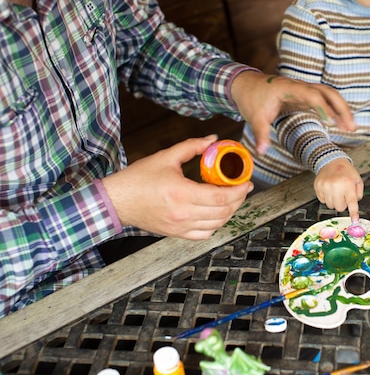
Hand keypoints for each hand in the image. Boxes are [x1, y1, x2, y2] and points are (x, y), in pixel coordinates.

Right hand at [101, 136, 252, 239]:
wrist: (117, 201)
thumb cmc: (138, 179)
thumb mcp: (166, 157)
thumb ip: (192, 147)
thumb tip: (212, 140)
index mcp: (182, 193)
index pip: (221, 197)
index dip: (239, 191)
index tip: (247, 183)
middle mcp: (183, 213)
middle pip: (223, 212)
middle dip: (239, 200)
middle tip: (243, 189)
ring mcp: (180, 227)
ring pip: (217, 225)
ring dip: (229, 213)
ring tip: (233, 200)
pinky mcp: (176, 234)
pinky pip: (204, 234)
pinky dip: (215, 225)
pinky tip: (216, 214)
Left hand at [231, 71, 355, 154]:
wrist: (247, 84)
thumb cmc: (251, 98)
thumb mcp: (254, 118)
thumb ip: (261, 135)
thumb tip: (262, 152)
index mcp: (288, 88)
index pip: (312, 95)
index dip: (324, 108)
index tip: (332, 123)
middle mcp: (300, 86)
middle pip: (328, 92)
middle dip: (341, 108)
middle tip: (351, 127)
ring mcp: (303, 90)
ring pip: (329, 94)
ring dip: (341, 109)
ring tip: (351, 127)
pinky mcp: (304, 96)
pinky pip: (324, 100)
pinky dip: (334, 110)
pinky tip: (341, 123)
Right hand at [314, 158, 362, 222]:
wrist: (331, 161)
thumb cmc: (346, 171)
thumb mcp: (357, 180)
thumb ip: (359, 193)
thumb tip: (354, 204)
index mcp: (348, 184)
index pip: (351, 202)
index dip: (353, 213)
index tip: (355, 220)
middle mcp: (336, 186)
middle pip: (339, 207)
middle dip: (342, 204)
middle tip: (343, 196)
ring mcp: (325, 187)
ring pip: (330, 206)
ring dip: (334, 201)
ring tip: (336, 191)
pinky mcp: (318, 187)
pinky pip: (322, 201)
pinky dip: (326, 197)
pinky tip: (329, 189)